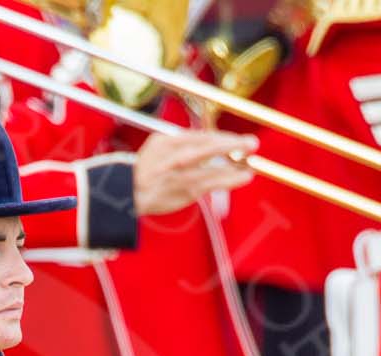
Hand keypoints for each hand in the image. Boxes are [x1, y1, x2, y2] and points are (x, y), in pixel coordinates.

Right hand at [132, 129, 255, 216]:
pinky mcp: (186, 193)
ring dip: (236, 167)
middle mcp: (177, 158)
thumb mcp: (158, 143)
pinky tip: (243, 177)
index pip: (203, 136)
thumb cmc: (144, 168)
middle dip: (233, 145)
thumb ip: (182, 138)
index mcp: (170, 142)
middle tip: (252, 143)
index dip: (224, 137)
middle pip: (210, 148)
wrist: (128, 193)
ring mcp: (182, 177)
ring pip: (215, 170)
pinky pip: (212, 186)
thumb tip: (205, 136)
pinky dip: (230, 181)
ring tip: (251, 166)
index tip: (238, 139)